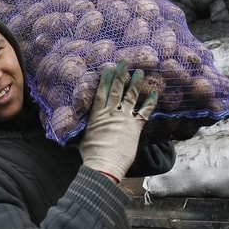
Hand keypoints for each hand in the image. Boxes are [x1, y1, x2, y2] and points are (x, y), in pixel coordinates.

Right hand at [79, 61, 157, 182]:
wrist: (103, 165)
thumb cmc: (91, 155)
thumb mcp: (83, 140)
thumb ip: (84, 132)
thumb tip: (73, 135)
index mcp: (97, 115)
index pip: (101, 93)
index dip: (105, 79)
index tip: (109, 68)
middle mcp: (111, 113)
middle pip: (116, 90)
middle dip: (120, 75)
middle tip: (124, 62)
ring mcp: (124, 118)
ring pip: (130, 96)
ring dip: (135, 83)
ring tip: (139, 72)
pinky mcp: (134, 127)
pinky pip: (144, 112)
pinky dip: (150, 103)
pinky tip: (155, 94)